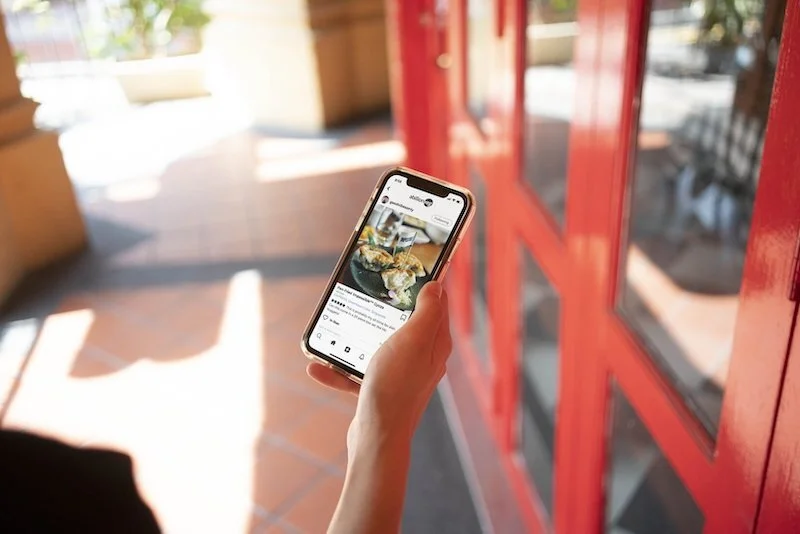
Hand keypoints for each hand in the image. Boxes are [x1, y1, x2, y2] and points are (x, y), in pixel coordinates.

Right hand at [307, 281, 451, 443]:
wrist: (377, 436)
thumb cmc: (397, 385)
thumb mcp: (414, 339)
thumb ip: (427, 312)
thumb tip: (436, 286)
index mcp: (434, 344)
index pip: (437, 305)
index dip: (425, 284)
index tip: (407, 268)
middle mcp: (421, 360)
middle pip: (405, 324)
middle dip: (386, 309)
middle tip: (367, 292)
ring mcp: (399, 376)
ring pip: (377, 347)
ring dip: (355, 339)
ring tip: (336, 328)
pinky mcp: (379, 392)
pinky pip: (356, 374)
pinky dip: (339, 371)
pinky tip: (317, 367)